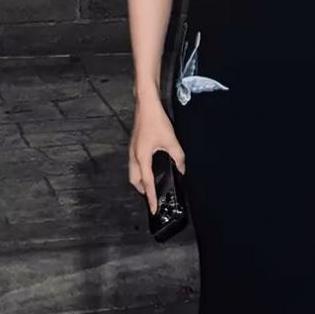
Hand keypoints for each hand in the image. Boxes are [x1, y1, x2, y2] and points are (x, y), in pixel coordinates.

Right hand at [129, 96, 185, 214]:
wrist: (146, 103)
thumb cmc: (156, 121)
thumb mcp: (170, 139)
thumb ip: (177, 156)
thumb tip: (182, 169)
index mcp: (141, 157)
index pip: (146, 183)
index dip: (151, 197)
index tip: (153, 210)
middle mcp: (134, 156)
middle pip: (134, 180)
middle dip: (142, 190)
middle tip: (153, 196)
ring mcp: (132, 149)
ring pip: (133, 171)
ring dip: (140, 180)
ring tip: (152, 184)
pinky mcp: (134, 144)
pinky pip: (135, 163)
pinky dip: (140, 170)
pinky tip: (150, 167)